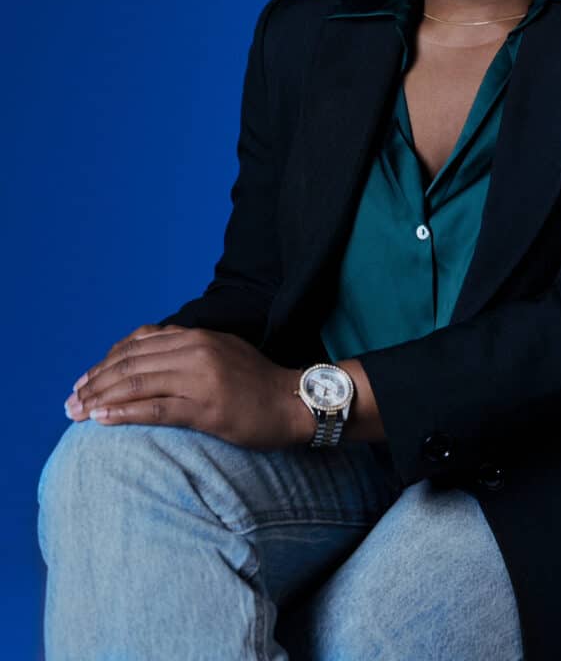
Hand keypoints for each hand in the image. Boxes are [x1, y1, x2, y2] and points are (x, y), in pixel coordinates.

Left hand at [63, 324, 313, 449]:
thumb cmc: (256, 383)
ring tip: (76, 414)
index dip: (104, 363)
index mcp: (196, 336)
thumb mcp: (220, 351)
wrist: (293, 402)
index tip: (83, 381)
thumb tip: (147, 358)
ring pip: (136, 384)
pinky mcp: (206, 408)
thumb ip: (186, 349)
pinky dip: (124, 414)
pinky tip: (102, 421)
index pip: (136, 345)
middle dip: (94, 383)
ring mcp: (200, 378)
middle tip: (70, 403)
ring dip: (100, 399)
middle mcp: (195, 351)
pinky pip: (155, 409)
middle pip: (130, 363)